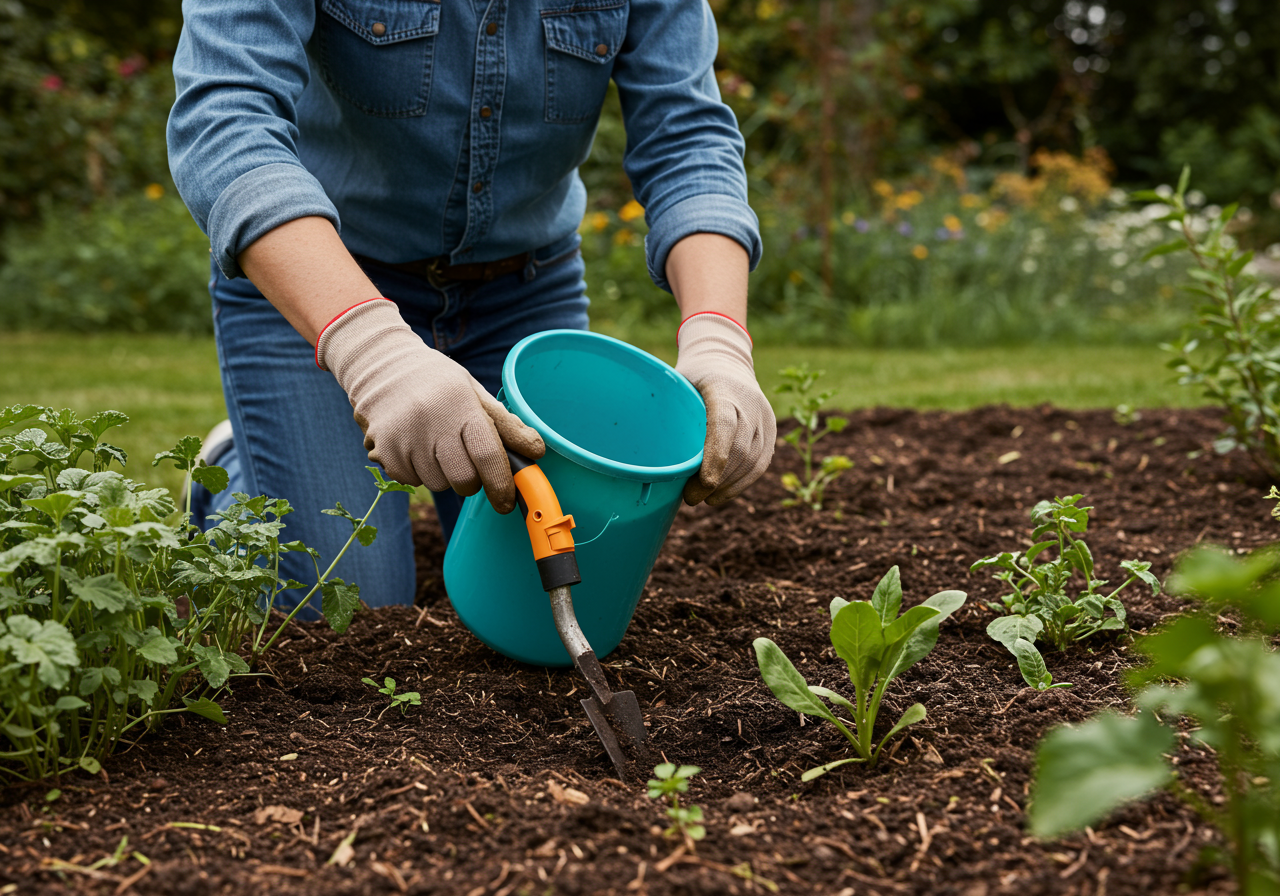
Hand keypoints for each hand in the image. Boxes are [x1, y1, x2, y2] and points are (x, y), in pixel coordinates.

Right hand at [317, 299, 543, 512]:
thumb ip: (506, 424)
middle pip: (464, 479)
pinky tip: (416, 446)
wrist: (381, 366)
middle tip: (468, 464)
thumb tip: (537, 451)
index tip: (506, 501)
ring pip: (438, 484)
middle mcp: (432, 422)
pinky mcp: (384, 451)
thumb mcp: (474, 392)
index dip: (501, 484)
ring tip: (436, 445)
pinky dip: (419, 472)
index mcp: (461, 405)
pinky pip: (412, 481)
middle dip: (472, 482)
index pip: (488, 456)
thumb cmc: (437, 382)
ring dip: (444, 475)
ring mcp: (404, 438)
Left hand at [675, 312, 775, 504]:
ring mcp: (763, 416)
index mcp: (722, 388)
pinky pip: (761, 462)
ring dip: (729, 486)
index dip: (716, 457)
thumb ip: (667, 414)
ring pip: (753, 460)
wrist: (725, 358)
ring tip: (706, 499)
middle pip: (740, 450)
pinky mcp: (770, 428)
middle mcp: (749, 402)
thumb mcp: (675, 384)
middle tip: (691, 497)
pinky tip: (723, 493)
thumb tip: (646, 455)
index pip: (725, 425)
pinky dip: (742, 483)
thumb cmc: (691, 376)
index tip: (702, 484)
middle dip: (717, 480)